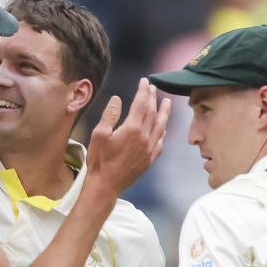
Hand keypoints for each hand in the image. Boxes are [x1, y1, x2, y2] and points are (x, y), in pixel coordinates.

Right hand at [84, 78, 170, 199]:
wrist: (106, 185)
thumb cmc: (99, 160)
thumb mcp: (99, 134)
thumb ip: (110, 115)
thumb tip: (118, 99)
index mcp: (132, 129)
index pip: (141, 104)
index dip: (143, 91)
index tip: (144, 81)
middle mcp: (145, 138)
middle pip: (152, 112)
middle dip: (153, 98)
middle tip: (153, 87)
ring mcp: (149, 149)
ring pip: (161, 126)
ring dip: (164, 112)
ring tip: (167, 102)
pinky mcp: (150, 159)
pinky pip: (161, 141)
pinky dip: (163, 131)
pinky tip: (163, 127)